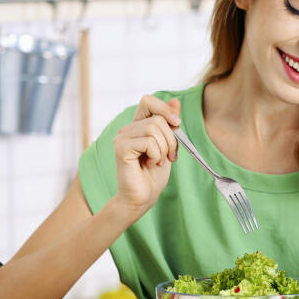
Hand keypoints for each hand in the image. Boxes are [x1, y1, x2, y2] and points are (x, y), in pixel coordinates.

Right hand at [111, 95, 180, 214]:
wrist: (142, 198)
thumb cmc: (153, 175)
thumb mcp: (168, 145)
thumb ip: (170, 124)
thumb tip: (176, 101)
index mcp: (137, 126)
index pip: (148, 101)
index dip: (164, 108)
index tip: (176, 123)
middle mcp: (127, 129)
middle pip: (158, 118)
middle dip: (171, 139)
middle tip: (169, 157)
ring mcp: (122, 138)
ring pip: (154, 128)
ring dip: (163, 149)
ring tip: (157, 162)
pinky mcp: (121, 148)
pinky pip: (148, 142)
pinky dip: (156, 155)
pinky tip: (149, 164)